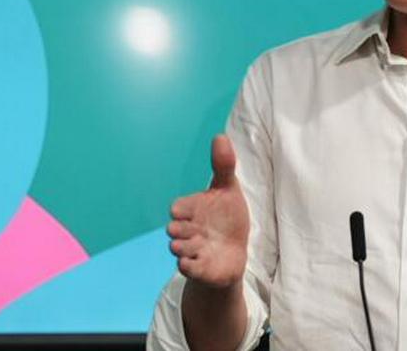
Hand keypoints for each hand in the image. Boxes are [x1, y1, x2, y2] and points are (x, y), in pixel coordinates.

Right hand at [167, 134, 249, 288]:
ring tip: (202, 243)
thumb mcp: (228, 190)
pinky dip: (190, 266)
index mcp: (190, 211)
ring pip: (178, 249)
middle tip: (199, 229)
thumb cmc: (228, 218)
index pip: (176, 207)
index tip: (196, 210)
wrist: (233, 253)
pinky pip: (187, 269)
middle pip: (173, 229)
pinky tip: (197, 262)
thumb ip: (223, 165)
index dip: (184, 209)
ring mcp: (190, 251)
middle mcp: (186, 231)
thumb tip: (220, 136)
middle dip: (184, 229)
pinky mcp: (198, 270)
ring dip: (187, 246)